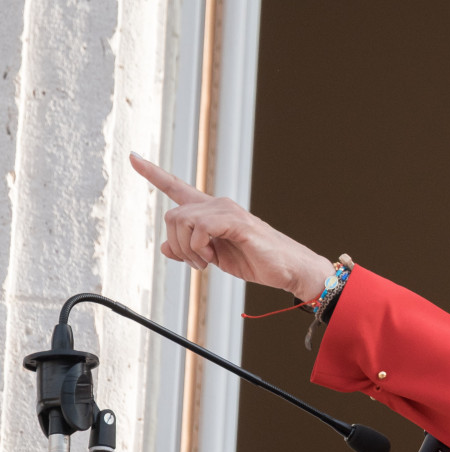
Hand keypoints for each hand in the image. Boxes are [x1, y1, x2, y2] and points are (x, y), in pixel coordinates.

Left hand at [130, 153, 333, 300]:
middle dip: (177, 245)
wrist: (288, 269)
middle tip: (198, 262)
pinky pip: (200, 228)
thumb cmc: (256, 261)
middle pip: (172, 216)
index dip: (154, 173)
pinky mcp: (236, 221)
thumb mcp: (214, 258)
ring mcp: (227, 211)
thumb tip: (166, 247)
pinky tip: (214, 256)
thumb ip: (189, 250)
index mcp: (212, 212)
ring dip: (188, 249)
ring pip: (181, 221)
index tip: (134, 158)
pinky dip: (199, 248)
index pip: (177, 187)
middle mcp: (217, 205)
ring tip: (208, 261)